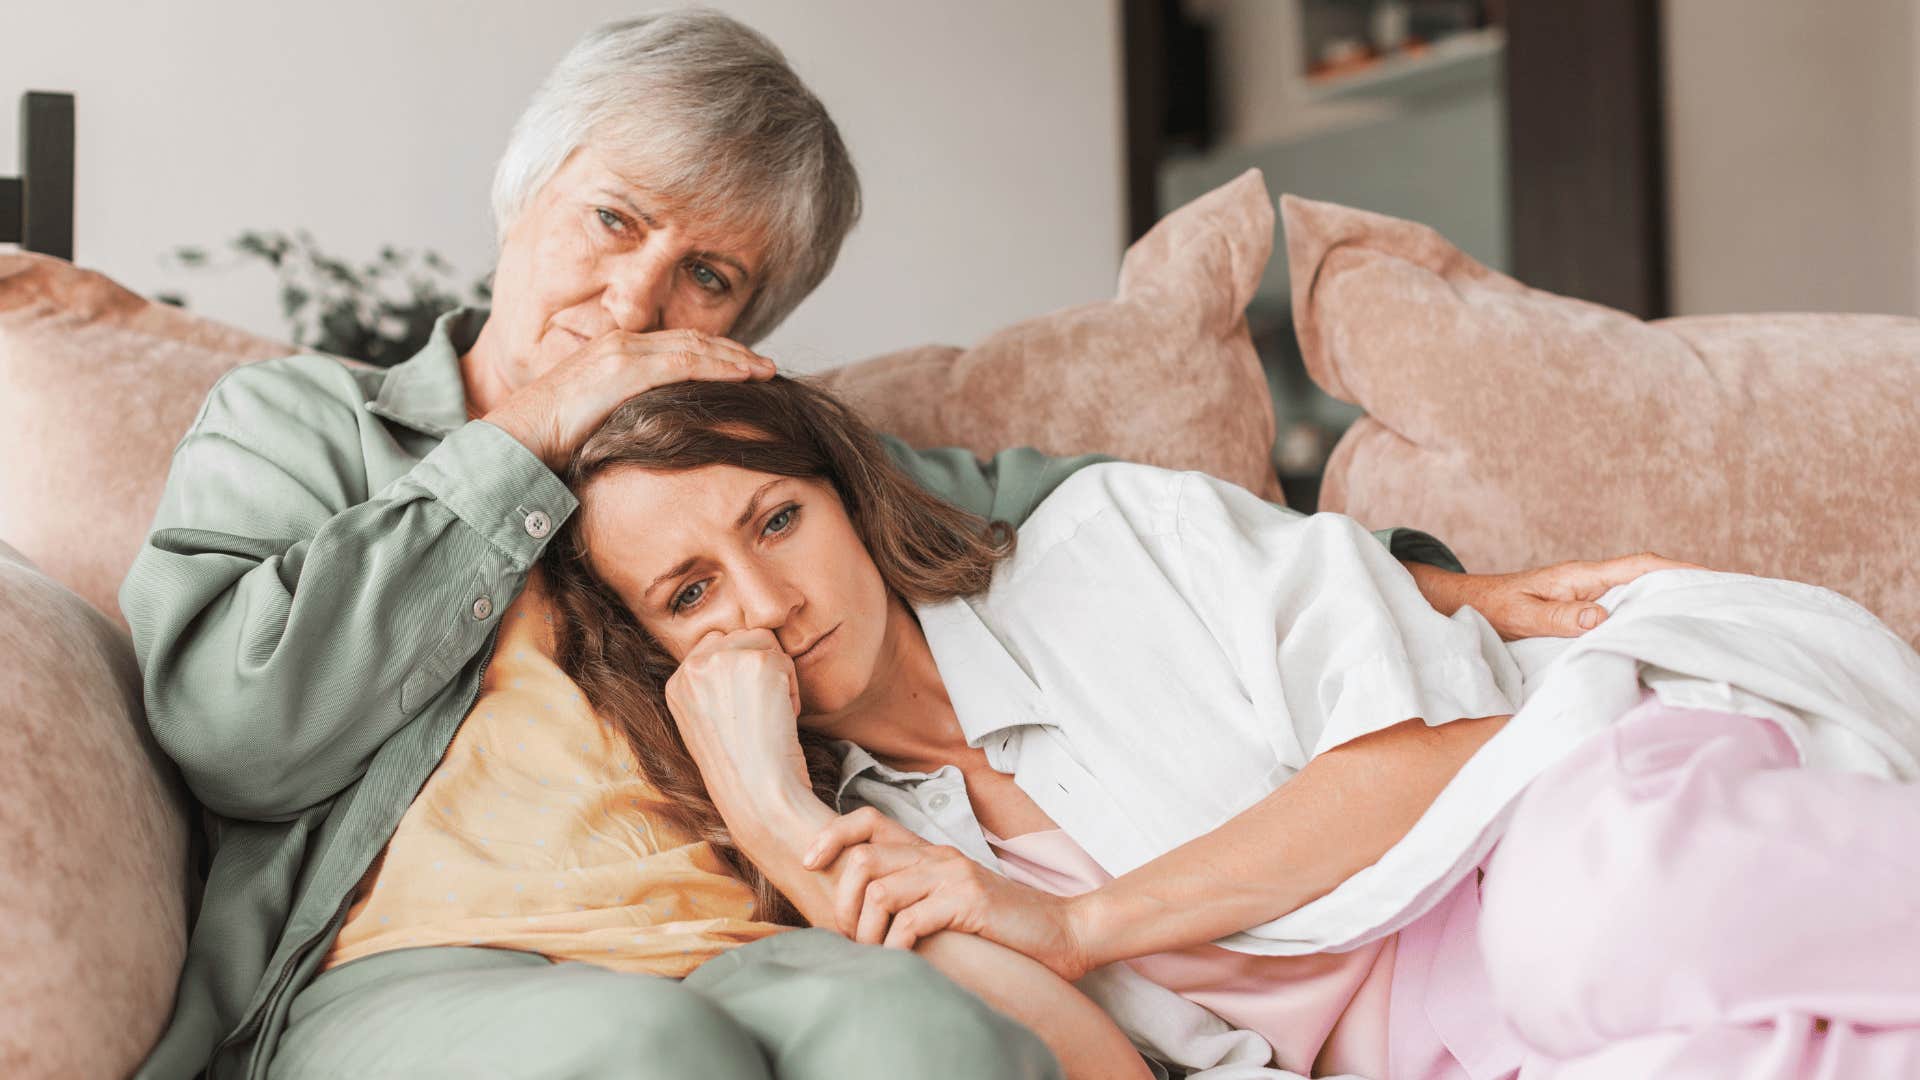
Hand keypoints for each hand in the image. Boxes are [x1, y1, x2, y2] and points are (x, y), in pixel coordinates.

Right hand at [483, 328, 775, 471]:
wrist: (514, 439)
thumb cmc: (548, 441)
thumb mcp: (596, 422)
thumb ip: (624, 416)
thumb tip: (651, 433)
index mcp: (615, 353)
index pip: (676, 346)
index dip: (714, 353)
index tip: (745, 367)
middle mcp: (621, 344)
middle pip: (692, 341)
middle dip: (733, 352)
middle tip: (767, 366)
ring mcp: (623, 353)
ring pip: (695, 347)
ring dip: (735, 357)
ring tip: (766, 370)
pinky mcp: (623, 369)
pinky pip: (684, 362)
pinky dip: (719, 366)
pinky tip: (744, 376)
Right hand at [663, 628, 808, 797]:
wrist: (757, 794)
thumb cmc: (740, 769)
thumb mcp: (706, 723)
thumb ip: (712, 687)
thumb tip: (739, 657)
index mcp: (676, 684)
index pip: (714, 645)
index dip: (739, 671)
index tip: (744, 708)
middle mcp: (693, 667)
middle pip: (741, 638)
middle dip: (759, 669)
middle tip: (759, 713)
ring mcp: (723, 661)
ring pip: (765, 644)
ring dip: (777, 676)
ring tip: (769, 715)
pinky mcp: (756, 663)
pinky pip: (786, 660)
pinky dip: (792, 690)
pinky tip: (780, 719)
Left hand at [802, 806, 1094, 981]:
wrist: (1064, 931)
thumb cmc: (1005, 925)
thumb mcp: (953, 901)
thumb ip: (916, 895)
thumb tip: (861, 914)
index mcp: (931, 851)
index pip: (868, 819)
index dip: (831, 835)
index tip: (810, 864)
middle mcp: (938, 855)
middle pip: (862, 857)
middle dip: (842, 901)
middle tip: (848, 935)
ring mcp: (953, 876)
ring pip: (879, 890)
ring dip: (864, 930)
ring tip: (871, 954)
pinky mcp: (967, 902)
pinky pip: (909, 921)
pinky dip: (894, 947)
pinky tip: (899, 962)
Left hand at [1445, 551, 1707, 639]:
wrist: (1471, 605)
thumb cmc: (1496, 608)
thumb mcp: (1526, 616)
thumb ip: (1561, 617)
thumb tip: (1602, 617)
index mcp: (1583, 576)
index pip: (1639, 567)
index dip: (1676, 569)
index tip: (1711, 576)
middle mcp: (1592, 580)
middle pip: (1650, 574)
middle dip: (1688, 580)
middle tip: (1729, 595)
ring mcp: (1591, 593)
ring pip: (1641, 590)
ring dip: (1672, 596)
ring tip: (1711, 611)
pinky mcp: (1586, 606)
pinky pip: (1626, 605)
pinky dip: (1650, 610)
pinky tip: (1666, 625)